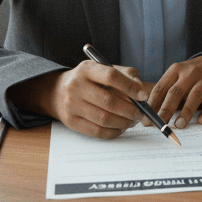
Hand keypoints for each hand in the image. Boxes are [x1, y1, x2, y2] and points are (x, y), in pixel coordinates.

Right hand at [11, 61, 145, 138]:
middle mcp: (77, 85)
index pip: (111, 76)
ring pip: (104, 119)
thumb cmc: (89, 80)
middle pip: (109, 101)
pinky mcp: (71, 121)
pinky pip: (97, 131)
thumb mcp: (104, 69)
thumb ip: (126, 76)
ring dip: (124, 123)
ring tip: (132, 121)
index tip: (143, 96)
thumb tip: (141, 92)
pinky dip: (113, 132)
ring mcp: (72, 104)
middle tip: (140, 114)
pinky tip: (120, 128)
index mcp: (87, 69)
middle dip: (130, 110)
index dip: (130, 87)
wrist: (58, 91)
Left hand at [147, 55, 201, 129]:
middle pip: (176, 92)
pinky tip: (201, 121)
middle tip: (159, 124)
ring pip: (195, 96)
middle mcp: (190, 72)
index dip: (152, 104)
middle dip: (166, 110)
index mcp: (176, 70)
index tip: (146, 119)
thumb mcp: (179, 76)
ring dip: (186, 112)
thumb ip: (167, 91)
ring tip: (179, 125)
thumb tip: (150, 113)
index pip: (161, 87)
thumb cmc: (194, 74)